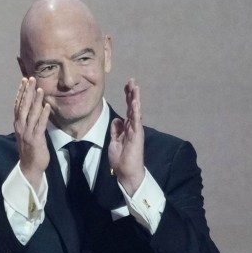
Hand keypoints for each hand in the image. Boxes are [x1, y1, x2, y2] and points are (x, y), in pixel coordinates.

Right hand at [13, 77, 52, 187]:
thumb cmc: (29, 149)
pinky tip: (47, 105)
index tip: (24, 80)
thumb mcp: (26, 132)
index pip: (18, 105)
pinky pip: (40, 124)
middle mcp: (21, 126)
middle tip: (31, 78)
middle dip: (27, 92)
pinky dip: (44, 114)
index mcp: (18, 124)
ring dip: (36, 100)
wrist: (29, 167)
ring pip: (31, 113)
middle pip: (23, 106)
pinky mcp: (36, 139)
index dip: (21, 92)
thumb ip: (28, 120)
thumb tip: (33, 107)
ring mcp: (28, 133)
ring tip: (40, 88)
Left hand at [108, 78, 144, 194]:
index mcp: (127, 128)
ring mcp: (136, 130)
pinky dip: (136, 111)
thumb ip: (116, 131)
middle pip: (133, 107)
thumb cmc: (121, 159)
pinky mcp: (137, 136)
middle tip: (131, 81)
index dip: (127, 97)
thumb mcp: (114, 141)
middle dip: (132, 94)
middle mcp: (133, 127)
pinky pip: (136, 121)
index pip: (128, 109)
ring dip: (135, 99)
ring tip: (135, 87)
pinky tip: (136, 102)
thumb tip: (116, 120)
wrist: (126, 172)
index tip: (127, 86)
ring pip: (136, 111)